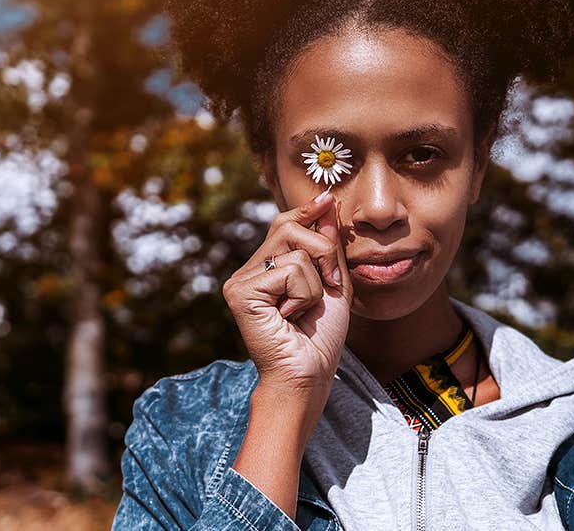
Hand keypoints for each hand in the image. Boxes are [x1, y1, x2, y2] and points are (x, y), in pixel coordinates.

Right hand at [222, 189, 352, 393]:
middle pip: (289, 227)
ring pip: (296, 251)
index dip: (307, 210)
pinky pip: (290, 271)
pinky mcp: (240, 292)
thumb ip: (328, 246)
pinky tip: (290, 318)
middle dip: (324, 252)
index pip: (284, 224)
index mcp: (266, 268)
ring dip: (316, 284)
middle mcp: (248, 271)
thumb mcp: (333, 283)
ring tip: (303, 311)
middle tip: (330, 285)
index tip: (329, 198)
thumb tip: (326, 202)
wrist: (309, 375)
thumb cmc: (320, 337)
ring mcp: (240, 281)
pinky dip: (304, 295)